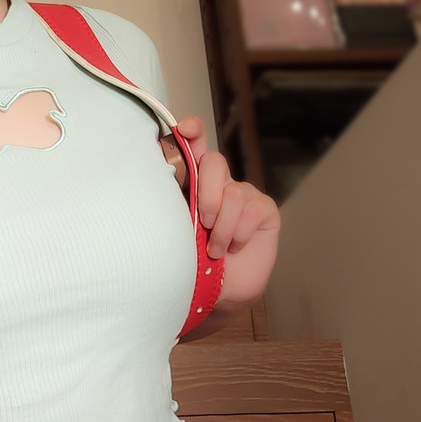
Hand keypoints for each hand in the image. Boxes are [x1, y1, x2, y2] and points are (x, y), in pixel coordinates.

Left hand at [173, 117, 279, 305]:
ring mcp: (244, 194)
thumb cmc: (192, 261)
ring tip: (215, 250)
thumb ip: (173, 204)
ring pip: (233, 193)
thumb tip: (156, 183)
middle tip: (202, 223)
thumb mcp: (176, 230)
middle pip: (215, 162)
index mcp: (194, 182)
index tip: (184, 129)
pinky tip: (235, 246)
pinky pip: (252, 208)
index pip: (195, 145)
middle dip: (206, 192)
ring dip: (221, 228)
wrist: (218, 292)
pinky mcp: (264, 209)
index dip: (192, 131)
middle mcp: (220, 183)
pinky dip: (239, 233)